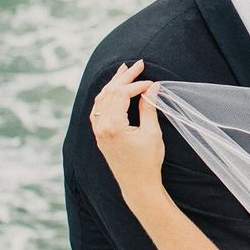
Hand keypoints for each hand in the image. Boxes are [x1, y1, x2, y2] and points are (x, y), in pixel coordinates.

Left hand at [90, 61, 163, 191]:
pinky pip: (99, 109)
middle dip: (124, 77)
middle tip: (138, 64)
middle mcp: (100, 127)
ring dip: (114, 84)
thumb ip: (149, 108)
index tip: (152, 83)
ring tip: (125, 71)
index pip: (121, 94)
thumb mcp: (152, 133)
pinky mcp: (99, 135)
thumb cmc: (148, 162)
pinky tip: (115, 89)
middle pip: (109, 92)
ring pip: (101, 99)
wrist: (137, 185)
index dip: (136, 84)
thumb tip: (151, 88)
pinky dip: (107, 96)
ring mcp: (97, 131)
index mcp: (112, 126)